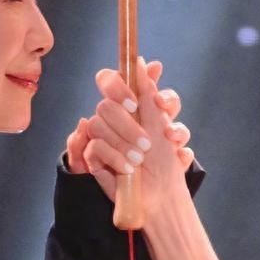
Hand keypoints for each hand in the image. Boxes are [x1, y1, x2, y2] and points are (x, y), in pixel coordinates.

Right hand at [66, 56, 193, 203]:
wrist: (161, 197)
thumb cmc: (166, 162)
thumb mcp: (162, 125)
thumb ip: (151, 95)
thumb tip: (144, 63)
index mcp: (131, 104)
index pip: (111, 80)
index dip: (118, 86)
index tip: (134, 103)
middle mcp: (115, 116)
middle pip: (106, 105)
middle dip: (128, 126)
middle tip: (146, 145)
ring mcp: (102, 135)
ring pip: (97, 123)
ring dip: (123, 143)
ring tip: (139, 161)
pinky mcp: (93, 155)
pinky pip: (94, 145)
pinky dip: (114, 156)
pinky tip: (127, 168)